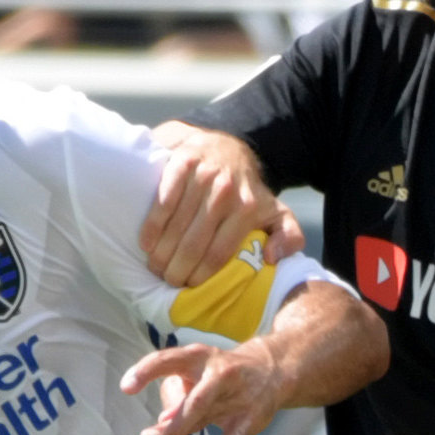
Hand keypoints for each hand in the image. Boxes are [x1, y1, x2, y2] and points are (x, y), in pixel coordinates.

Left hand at [121, 339, 285, 434]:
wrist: (272, 369)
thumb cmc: (219, 377)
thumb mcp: (196, 378)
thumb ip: (175, 402)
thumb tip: (159, 427)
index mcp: (197, 358)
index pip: (168, 360)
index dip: (146, 371)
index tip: (126, 387)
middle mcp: (217, 373)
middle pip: (193, 398)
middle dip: (172, 420)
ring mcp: (237, 393)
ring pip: (208, 415)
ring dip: (184, 431)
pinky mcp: (252, 414)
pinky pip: (239, 431)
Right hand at [140, 122, 296, 288]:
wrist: (225, 147)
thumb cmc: (246, 190)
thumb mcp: (276, 212)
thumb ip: (289, 237)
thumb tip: (271, 258)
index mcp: (248, 208)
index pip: (219, 253)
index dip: (200, 276)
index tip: (188, 288)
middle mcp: (226, 192)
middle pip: (194, 244)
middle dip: (177, 269)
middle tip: (167, 281)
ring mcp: (203, 176)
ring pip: (176, 226)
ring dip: (161, 252)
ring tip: (155, 266)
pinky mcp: (182, 163)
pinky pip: (164, 200)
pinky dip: (152, 225)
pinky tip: (146, 242)